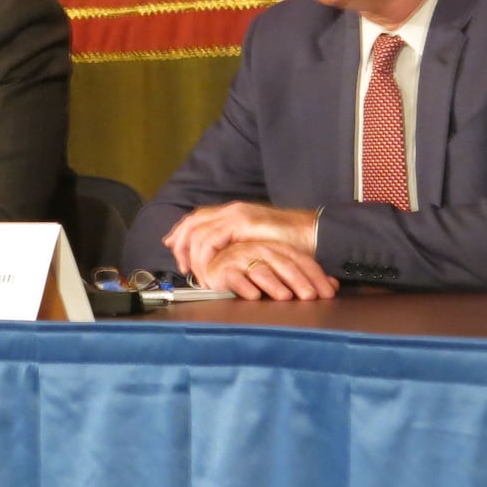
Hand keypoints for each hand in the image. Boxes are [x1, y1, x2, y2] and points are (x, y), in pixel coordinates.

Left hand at [162, 201, 316, 277]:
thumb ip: (238, 246)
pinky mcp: (241, 223)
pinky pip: (210, 240)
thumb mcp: (257, 243)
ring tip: (200, 276)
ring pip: (197, 232)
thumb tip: (221, 259)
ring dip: (193, 257)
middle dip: (180, 244)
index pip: (197, 218)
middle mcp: (231, 210)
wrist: (314, 234)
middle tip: (182, 267)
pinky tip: (209, 272)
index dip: (181, 232)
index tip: (172, 248)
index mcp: (234, 212)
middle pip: (192, 222)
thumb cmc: (291, 243)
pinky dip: (204, 258)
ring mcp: (235, 214)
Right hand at [203, 241, 337, 300]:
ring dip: (274, 284)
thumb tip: (333, 286)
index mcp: (276, 248)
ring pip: (261, 270)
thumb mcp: (280, 272)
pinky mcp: (223, 270)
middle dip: (298, 281)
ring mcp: (241, 258)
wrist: (217, 266)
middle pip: (283, 264)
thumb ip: (305, 277)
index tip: (328, 293)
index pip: (301, 260)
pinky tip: (254, 296)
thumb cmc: (250, 271)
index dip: (316, 276)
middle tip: (310, 296)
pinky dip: (244, 287)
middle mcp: (260, 250)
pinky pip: (235, 277)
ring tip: (285, 296)